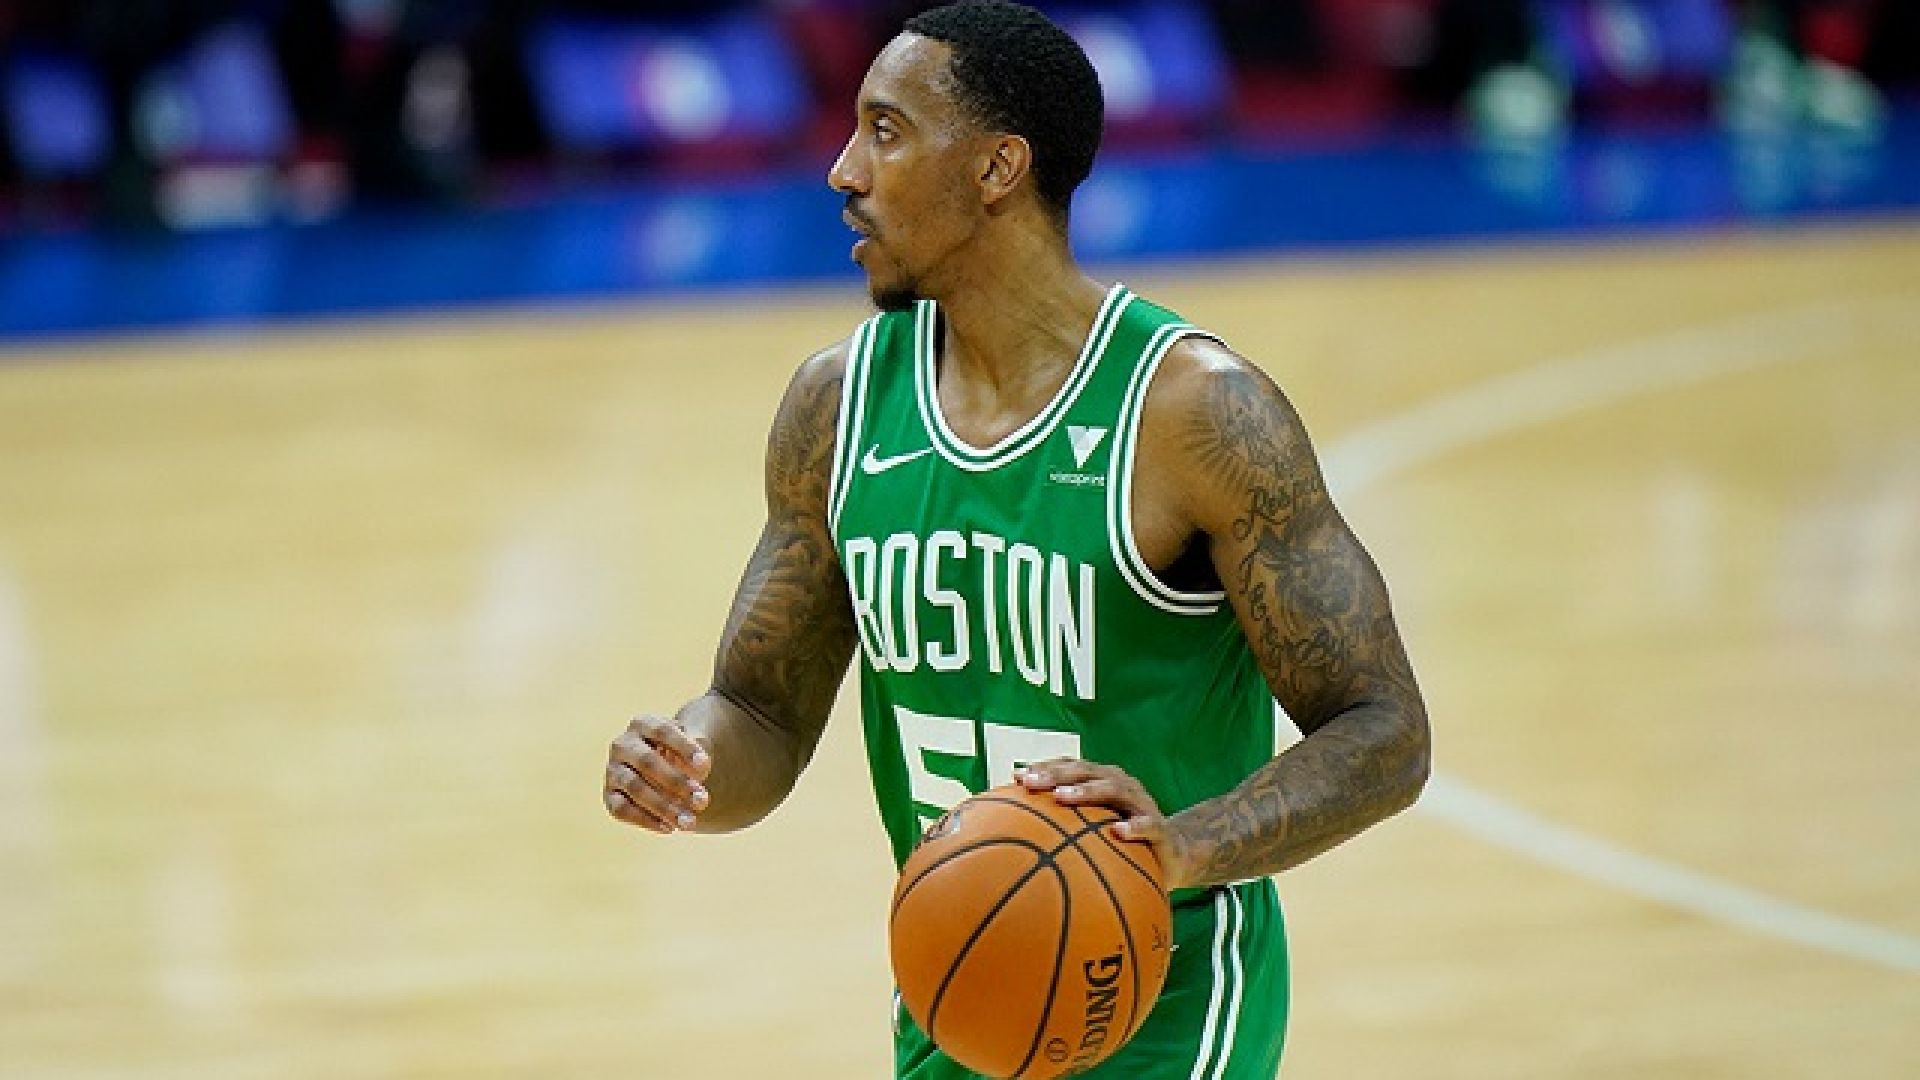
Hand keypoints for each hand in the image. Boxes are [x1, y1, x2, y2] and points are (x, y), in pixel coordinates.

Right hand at [606, 714, 712, 833]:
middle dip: (677, 782)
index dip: (684, 748)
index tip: (706, 766)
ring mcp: (612, 769)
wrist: (661, 768)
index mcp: (643, 723)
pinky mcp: (609, 794)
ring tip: (689, 822)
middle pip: (647, 761)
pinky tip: (669, 828)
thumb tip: (699, 771)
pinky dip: (645, 820)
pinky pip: (621, 809)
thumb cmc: (679, 754)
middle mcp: (622, 744)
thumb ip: (697, 755)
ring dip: (664, 806)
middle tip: (702, 801)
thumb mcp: (691, 747)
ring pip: (635, 787)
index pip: (663, 732)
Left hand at [1017, 758, 1197, 890]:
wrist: (1172, 854)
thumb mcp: (1092, 829)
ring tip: (1062, 797)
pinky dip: (1134, 827)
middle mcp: (1121, 784)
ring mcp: (1141, 803)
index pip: (1070, 767)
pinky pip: (1148, 824)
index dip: (1044, 767)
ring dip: (1087, 791)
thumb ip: (1063, 825)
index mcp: (1102, 781)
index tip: (1017, 776)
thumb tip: (1018, 833)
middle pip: (1087, 771)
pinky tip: (1118, 833)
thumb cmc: (1121, 839)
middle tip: (1031, 782)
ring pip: (1114, 789)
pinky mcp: (1160, 828)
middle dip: (1057, 774)